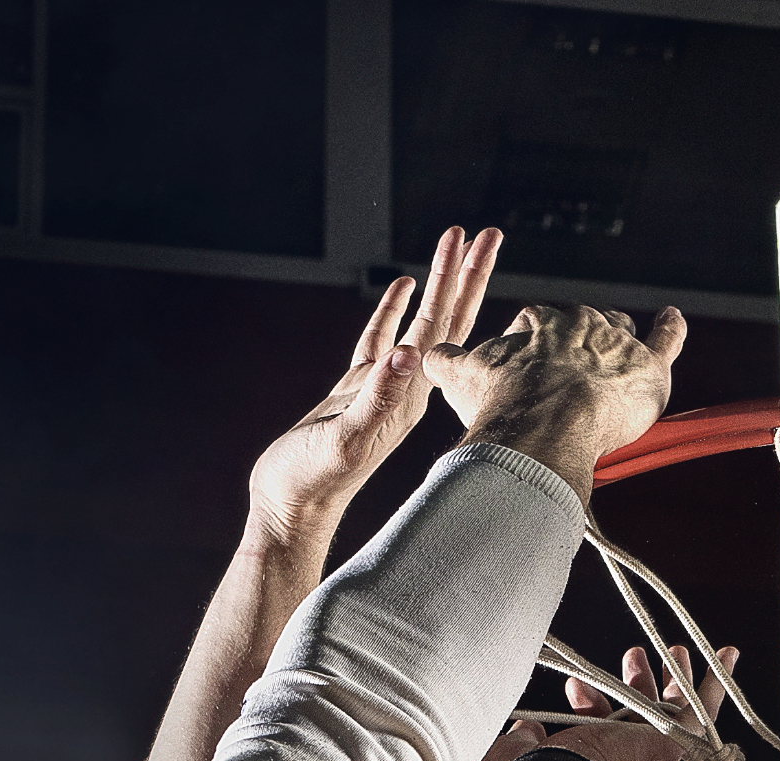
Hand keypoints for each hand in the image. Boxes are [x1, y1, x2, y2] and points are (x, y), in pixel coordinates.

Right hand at [247, 226, 502, 548]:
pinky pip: (381, 337)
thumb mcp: (347, 438)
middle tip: (487, 232)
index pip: (448, 325)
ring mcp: (385, 387)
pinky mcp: (358, 390)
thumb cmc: (314, 480)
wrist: (292, 509)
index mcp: (410, 393)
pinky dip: (393, 309)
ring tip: (451, 245)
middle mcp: (407, 388)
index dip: (465, 282)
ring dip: (436, 284)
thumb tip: (407, 355)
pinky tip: (403, 287)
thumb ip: (378, 398)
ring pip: (418, 322)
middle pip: (446, 318)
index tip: (485, 243)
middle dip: (466, 273)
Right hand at [429, 301, 687, 494]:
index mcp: (537, 322)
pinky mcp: (648, 367)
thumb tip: (424, 357)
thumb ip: (446, 364)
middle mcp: (579, 323)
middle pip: (580, 326)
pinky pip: (666, 340)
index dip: (530, 346)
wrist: (545, 424)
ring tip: (615, 358)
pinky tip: (673, 320)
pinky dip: (671, 329)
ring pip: (620, 331)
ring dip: (618, 340)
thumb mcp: (461, 378)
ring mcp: (616, 342)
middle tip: (565, 374)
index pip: (535, 325)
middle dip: (574, 344)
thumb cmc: (503, 403)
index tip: (525, 369)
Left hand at [480, 642, 738, 760]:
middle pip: (641, 718)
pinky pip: (704, 708)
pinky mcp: (675, 741)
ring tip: (675, 649)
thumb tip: (524, 729)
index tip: (574, 684)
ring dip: (674, 677)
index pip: (600, 731)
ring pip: (673, 710)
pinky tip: (728, 655)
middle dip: (639, 683)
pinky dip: (716, 680)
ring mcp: (652, 752)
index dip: (591, 702)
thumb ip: (520, 740)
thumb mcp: (512, 757)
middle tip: (634, 654)